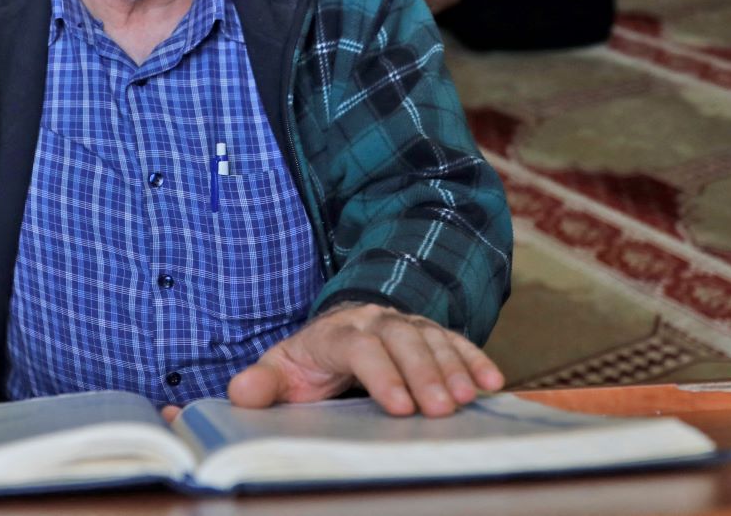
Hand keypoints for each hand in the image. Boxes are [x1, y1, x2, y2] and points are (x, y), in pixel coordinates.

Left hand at [228, 303, 504, 417]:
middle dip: (424, 374)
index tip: (398, 407)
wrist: (332, 336)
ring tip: (467, 400)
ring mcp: (404, 324)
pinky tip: (491, 382)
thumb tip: (239, 392)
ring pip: (432, 338)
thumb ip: (261, 383)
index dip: (381, 375)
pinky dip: (475, 359)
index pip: (360, 347)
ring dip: (453, 368)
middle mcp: (374, 320)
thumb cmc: (305, 364)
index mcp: (335, 332)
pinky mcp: (428, 333)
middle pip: (403, 340)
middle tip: (442, 410)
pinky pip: (455, 341)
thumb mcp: (279, 373)